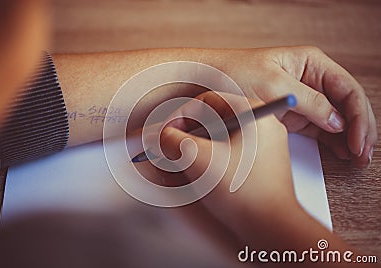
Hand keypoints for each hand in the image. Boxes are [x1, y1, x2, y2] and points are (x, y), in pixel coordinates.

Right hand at [154, 91, 363, 265]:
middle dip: (186, 133)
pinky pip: (227, 151)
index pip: (207, 101)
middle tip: (169, 146)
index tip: (166, 131)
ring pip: (218, 136)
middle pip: (213, 119)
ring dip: (194, 146)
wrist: (272, 228)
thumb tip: (160, 136)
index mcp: (252, 113)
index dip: (180, 115)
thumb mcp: (200, 160)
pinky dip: (208, 157)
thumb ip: (173, 141)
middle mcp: (260, 124)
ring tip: (178, 161)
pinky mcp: (259, 162)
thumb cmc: (243, 192)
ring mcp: (262, 144)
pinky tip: (195, 171)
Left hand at [220, 46, 376, 167]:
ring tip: (356, 159)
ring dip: (347, 138)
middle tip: (362, 154)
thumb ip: (308, 101)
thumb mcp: (271, 85)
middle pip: (346, 105)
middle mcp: (310, 80)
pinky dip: (330, 140)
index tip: (357, 140)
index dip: (357, 116)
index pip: (347, 89)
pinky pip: (318, 127)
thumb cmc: (233, 74)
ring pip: (335, 119)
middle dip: (358, 129)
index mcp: (310, 63)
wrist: (204, 82)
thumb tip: (338, 121)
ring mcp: (302, 99)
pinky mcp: (291, 114)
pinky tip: (339, 152)